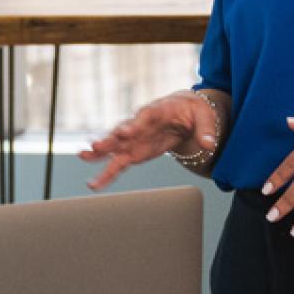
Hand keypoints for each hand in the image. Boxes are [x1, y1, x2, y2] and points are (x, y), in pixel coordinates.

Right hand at [79, 92, 216, 189]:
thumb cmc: (194, 110)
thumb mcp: (204, 115)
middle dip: (110, 138)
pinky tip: (94, 183)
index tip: (125, 131)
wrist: (186, 110)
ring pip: (115, 147)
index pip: (143, 117)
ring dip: (100, 153)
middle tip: (95, 145)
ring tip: (83, 157)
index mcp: (157, 111)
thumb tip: (209, 144)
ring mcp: (135, 138)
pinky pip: (119, 163)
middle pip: (122, 131)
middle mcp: (141, 124)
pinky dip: (106, 173)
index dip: (134, 124)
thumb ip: (205, 130)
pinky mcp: (135, 151)